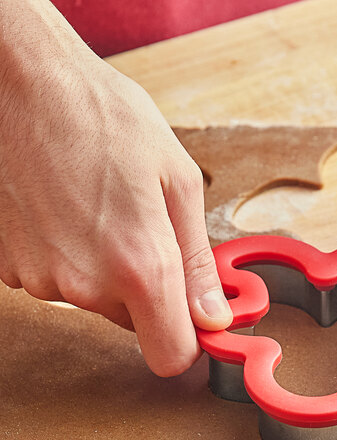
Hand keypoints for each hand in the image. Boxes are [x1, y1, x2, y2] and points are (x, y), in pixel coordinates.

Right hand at [0, 0, 231, 375]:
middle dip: (150, 290)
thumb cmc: (107, 119)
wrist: (23, 84)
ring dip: (108, 270)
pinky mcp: (9, 268)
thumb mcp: (178, 182)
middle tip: (145, 230)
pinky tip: (70, 211)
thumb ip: (197, 261)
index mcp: (139, 265)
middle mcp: (86, 285)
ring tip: (104, 210)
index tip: (193, 319)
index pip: (171, 356)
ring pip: (97, 299)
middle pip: (137, 323)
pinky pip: (61, 279)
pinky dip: (72, 256)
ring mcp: (41, 279)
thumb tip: (213, 316)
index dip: (187, 342)